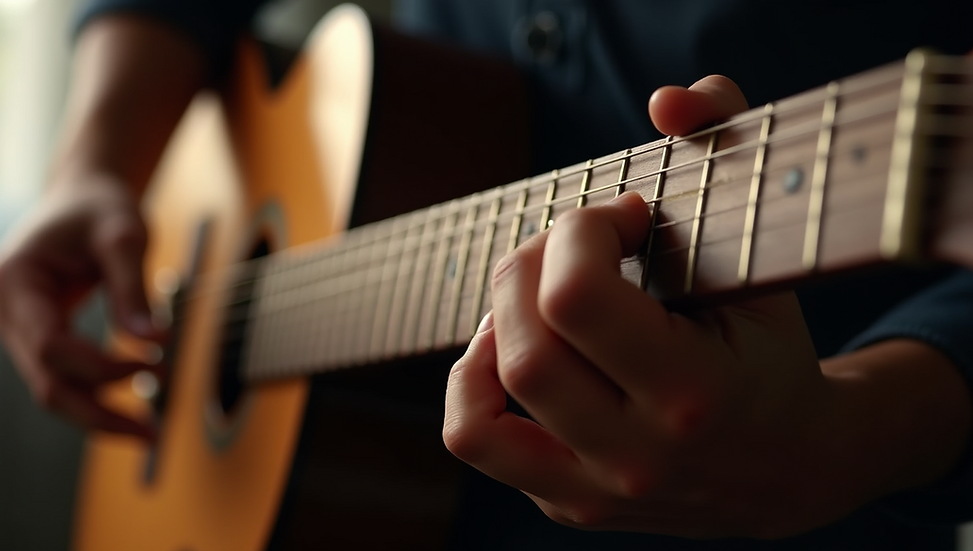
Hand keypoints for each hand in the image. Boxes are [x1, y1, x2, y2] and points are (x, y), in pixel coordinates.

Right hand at [0, 177, 160, 438]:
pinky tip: (133, 404)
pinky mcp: (39, 336)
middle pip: (45, 382)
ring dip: (100, 413)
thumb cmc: (101, 207)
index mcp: (14, 281)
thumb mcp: (124, 236)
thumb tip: (155, 342)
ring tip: (150, 430)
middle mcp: (5, 311)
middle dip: (98, 415)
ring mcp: (17, 328)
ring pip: (52, 389)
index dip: (100, 366)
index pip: (49, 344)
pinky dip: (97, 394)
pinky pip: (64, 376)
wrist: (84, 195)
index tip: (153, 365)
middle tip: (152, 435)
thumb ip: (134, 289)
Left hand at [441, 76, 959, 538]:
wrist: (793, 468)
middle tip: (573, 246)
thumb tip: (670, 99)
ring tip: (537, 298)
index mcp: (696, 395)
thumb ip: (730, 149)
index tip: (618, 218)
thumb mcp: (764, 256)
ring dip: (494, 323)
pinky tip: (510, 347)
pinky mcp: (566, 503)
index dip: (579, 229)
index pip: (577, 296)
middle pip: (526, 344)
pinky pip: (476, 437)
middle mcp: (640, 455)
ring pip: (482, 402)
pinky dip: (472, 380)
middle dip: (531, 263)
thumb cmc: (770, 354)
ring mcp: (598, 490)